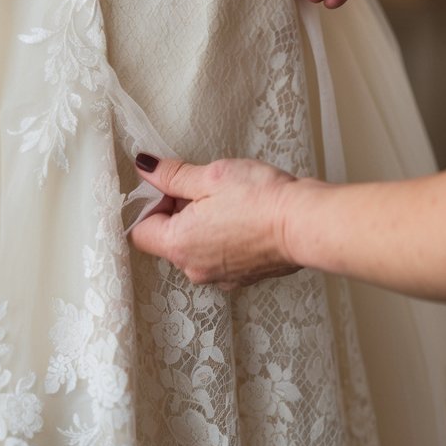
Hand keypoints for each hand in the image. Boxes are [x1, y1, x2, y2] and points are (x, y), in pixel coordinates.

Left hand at [129, 155, 300, 288]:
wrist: (305, 224)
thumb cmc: (259, 199)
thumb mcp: (209, 177)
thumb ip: (172, 175)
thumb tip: (145, 169)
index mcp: (178, 246)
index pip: (140, 230)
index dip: (150, 204)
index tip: (170, 185)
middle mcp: (195, 269)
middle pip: (167, 238)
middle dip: (177, 211)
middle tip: (201, 187)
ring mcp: (219, 277)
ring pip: (194, 246)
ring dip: (201, 222)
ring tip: (227, 200)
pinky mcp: (242, 276)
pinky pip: (218, 254)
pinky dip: (223, 235)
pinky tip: (242, 216)